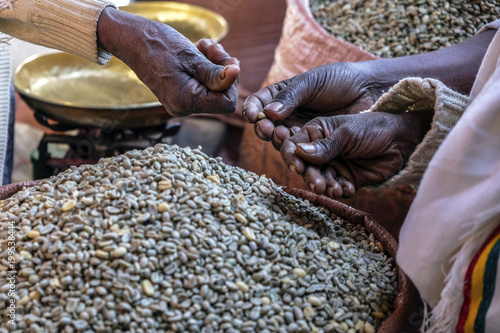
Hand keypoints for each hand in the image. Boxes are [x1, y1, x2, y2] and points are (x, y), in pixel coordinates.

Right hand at [97, 8, 239, 116]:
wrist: (133, 41)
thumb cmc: (159, 45)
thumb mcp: (192, 57)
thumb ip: (215, 73)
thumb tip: (236, 75)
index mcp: (185, 102)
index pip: (225, 103)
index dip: (231, 82)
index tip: (227, 61)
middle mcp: (183, 108)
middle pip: (220, 96)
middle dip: (223, 71)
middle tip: (215, 49)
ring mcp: (182, 102)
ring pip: (213, 88)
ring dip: (215, 65)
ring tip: (205, 46)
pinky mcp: (181, 94)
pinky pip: (202, 85)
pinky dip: (205, 67)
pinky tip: (199, 50)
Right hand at [241, 63, 382, 149]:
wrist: (371, 93)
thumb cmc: (341, 80)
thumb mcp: (313, 83)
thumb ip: (291, 97)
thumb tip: (269, 112)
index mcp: (283, 96)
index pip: (260, 103)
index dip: (253, 109)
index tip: (253, 116)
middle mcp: (289, 116)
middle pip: (268, 126)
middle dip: (265, 129)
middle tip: (268, 130)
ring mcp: (301, 132)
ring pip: (283, 142)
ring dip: (280, 143)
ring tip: (284, 140)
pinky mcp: (316, 147)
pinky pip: (302, 154)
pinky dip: (298, 156)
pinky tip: (299, 154)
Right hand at [281, 111, 432, 197]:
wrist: (404, 141)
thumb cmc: (375, 128)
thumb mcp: (347, 134)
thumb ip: (325, 146)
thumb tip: (300, 153)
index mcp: (317, 131)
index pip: (294, 144)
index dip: (292, 156)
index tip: (297, 167)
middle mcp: (322, 149)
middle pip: (305, 166)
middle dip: (310, 176)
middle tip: (318, 185)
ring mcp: (334, 164)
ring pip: (320, 179)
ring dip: (325, 186)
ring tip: (334, 189)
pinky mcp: (347, 178)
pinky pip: (336, 188)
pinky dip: (339, 190)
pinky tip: (347, 189)